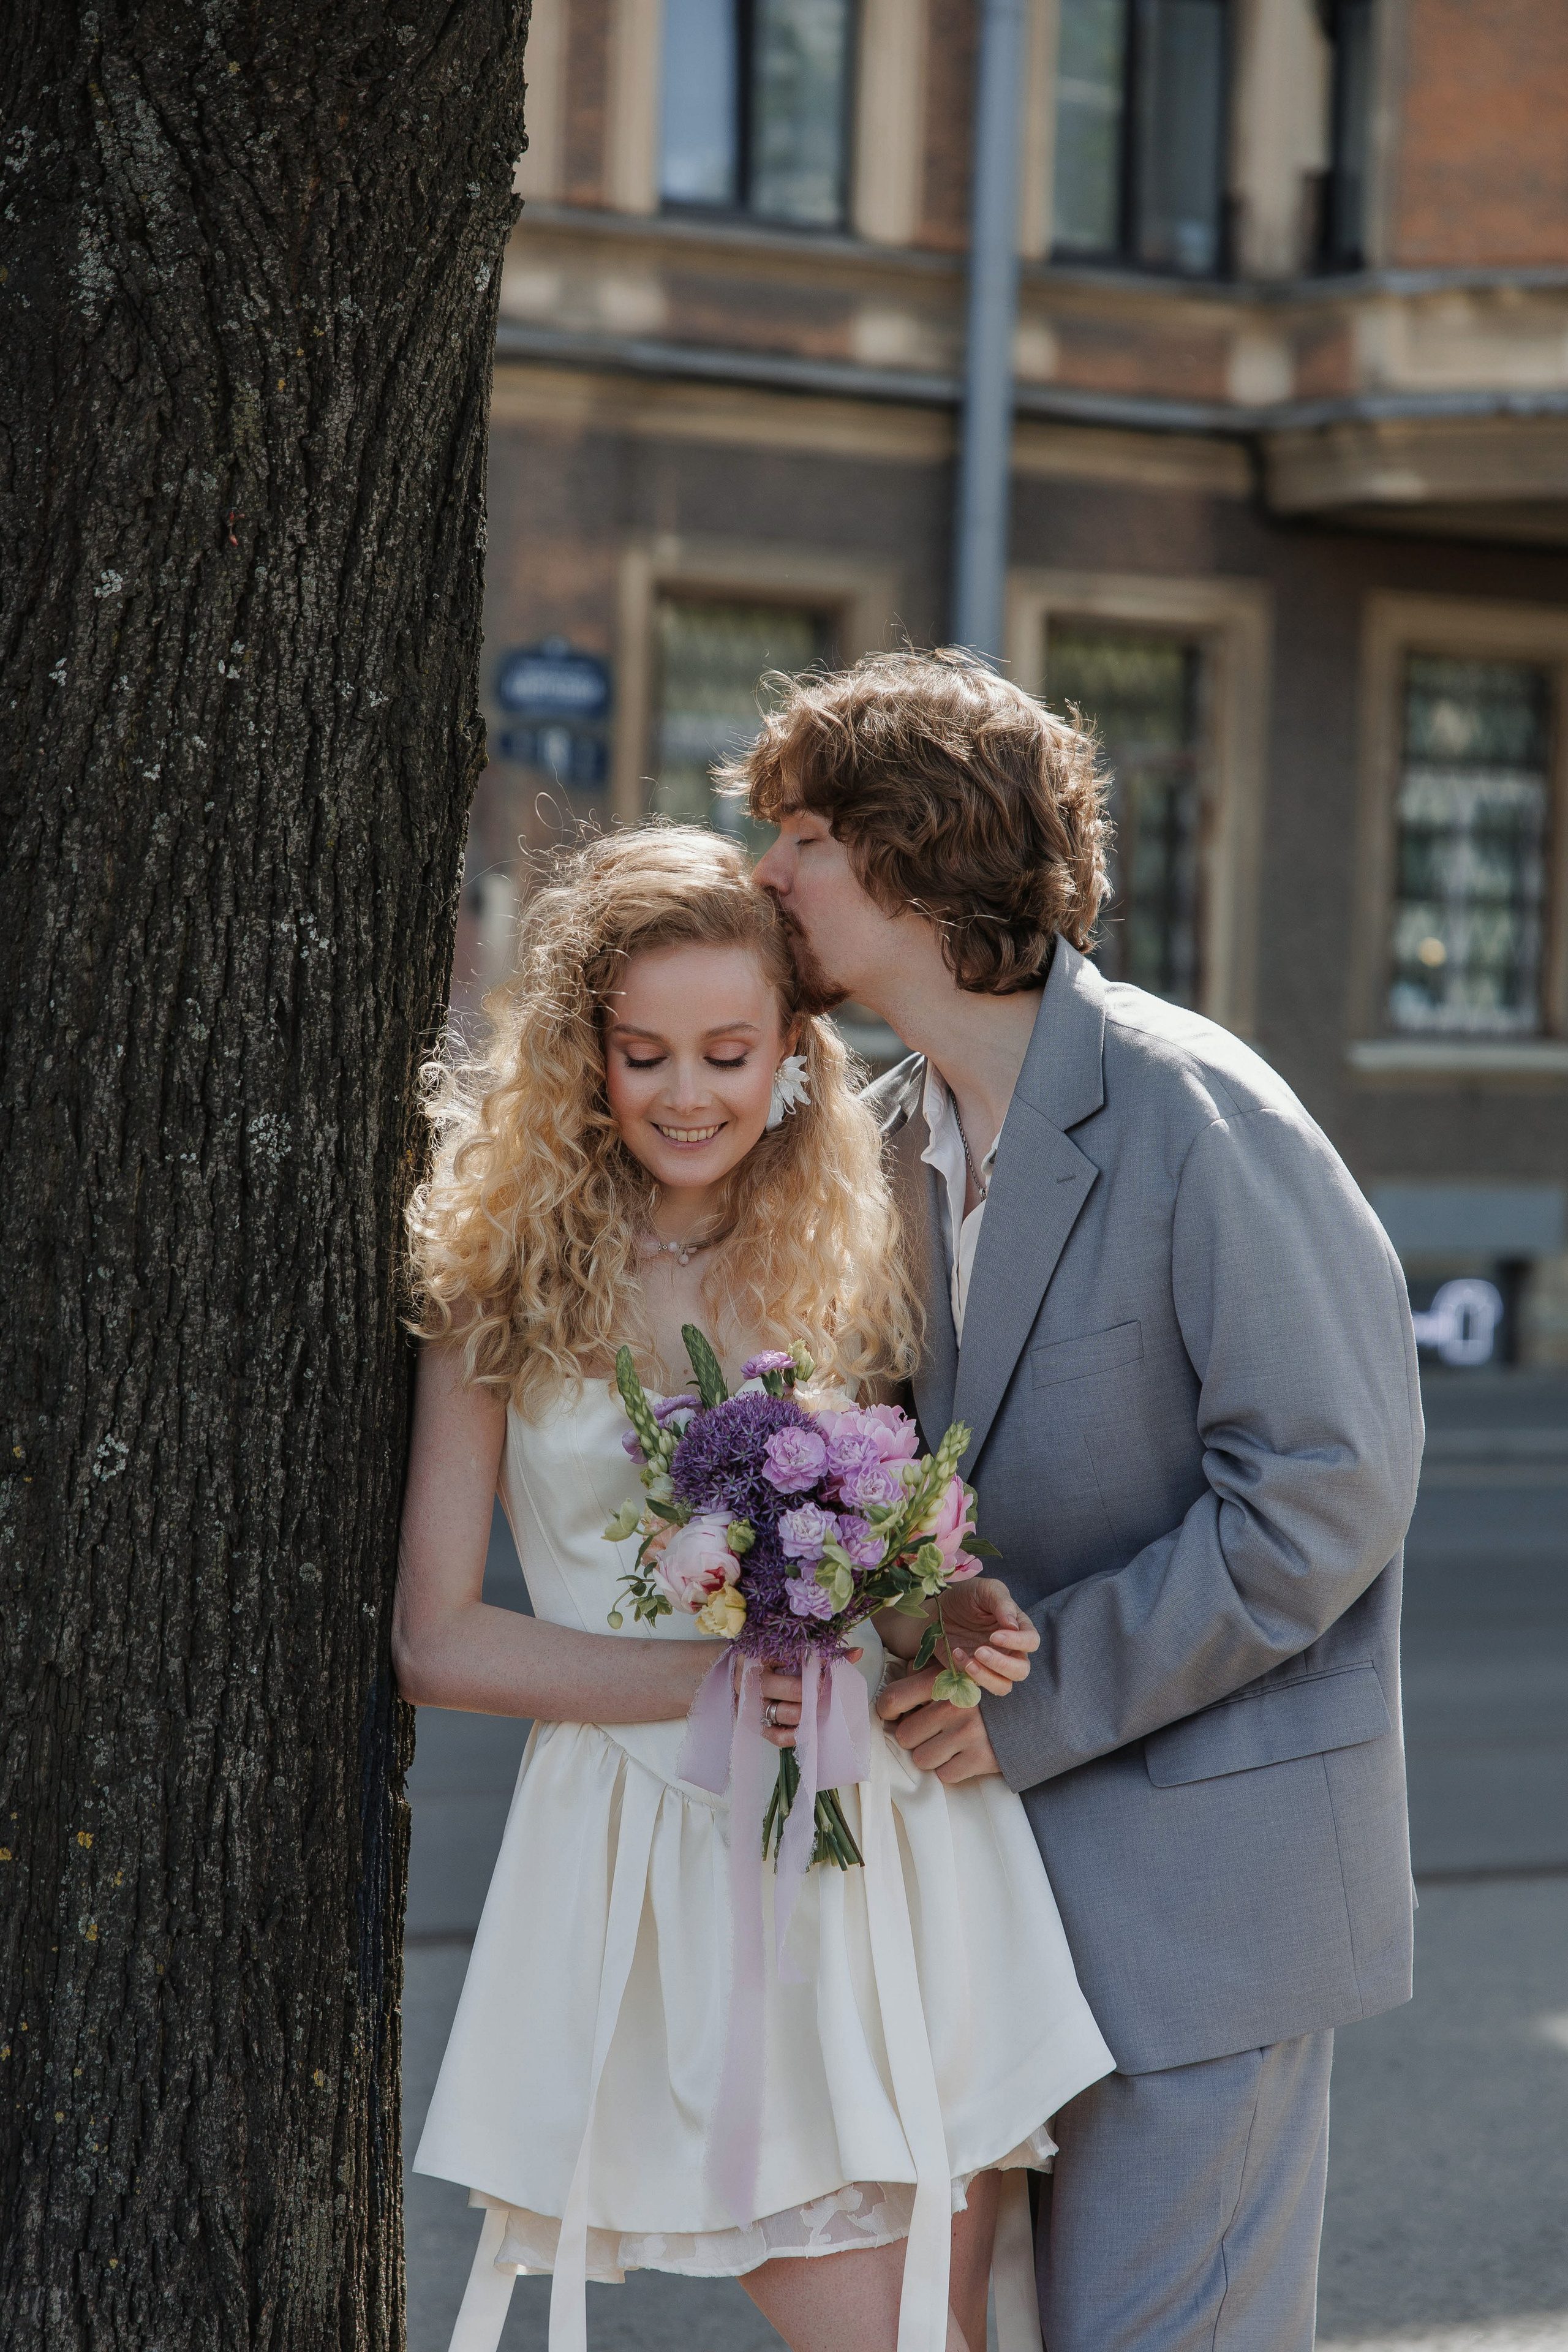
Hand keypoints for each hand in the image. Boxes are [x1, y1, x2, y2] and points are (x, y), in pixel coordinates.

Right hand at [748, 1653, 861, 1748]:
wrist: (752, 1676)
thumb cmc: (778, 1661)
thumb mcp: (797, 1651)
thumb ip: (826, 1652)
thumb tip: (856, 1653)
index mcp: (759, 1655)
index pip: (783, 1658)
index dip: (808, 1665)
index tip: (826, 1670)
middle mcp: (751, 1680)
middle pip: (780, 1687)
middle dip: (805, 1691)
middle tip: (823, 1691)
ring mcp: (750, 1704)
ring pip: (779, 1712)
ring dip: (802, 1713)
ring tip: (817, 1709)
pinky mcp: (756, 1724)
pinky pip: (775, 1735)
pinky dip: (793, 1735)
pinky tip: (807, 1729)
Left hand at [876, 1665, 1002, 1781]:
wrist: (1035, 1710)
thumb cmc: (988, 1691)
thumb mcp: (959, 1671)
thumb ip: (926, 1675)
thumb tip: (897, 1691)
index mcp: (944, 1681)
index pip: (892, 1699)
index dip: (886, 1712)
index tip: (893, 1716)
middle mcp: (952, 1706)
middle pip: (904, 1736)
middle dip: (913, 1737)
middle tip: (927, 1732)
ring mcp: (966, 1734)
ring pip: (921, 1759)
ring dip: (931, 1755)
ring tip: (946, 1744)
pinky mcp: (981, 1758)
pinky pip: (945, 1775)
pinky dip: (950, 1769)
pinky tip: (962, 1756)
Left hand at [932, 1576, 1038, 1697]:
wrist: (939, 1609)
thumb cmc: (967, 1596)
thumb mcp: (984, 1589)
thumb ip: (1002, 1603)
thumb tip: (1013, 1625)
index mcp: (1018, 1627)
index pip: (1031, 1642)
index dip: (1017, 1642)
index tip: (994, 1636)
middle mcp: (1010, 1650)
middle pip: (1021, 1670)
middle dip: (1002, 1664)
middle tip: (980, 1651)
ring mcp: (992, 1665)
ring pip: (1003, 1687)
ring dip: (987, 1678)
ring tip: (969, 1662)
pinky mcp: (974, 1674)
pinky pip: (977, 1685)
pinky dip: (967, 1675)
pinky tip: (956, 1654)